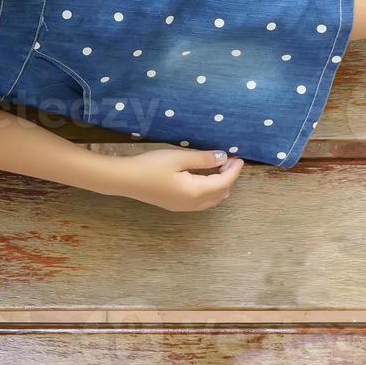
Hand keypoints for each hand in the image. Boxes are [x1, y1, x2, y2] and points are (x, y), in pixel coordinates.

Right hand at [111, 146, 244, 212]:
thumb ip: (203, 159)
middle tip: (230, 160)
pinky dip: (211, 190)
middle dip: (229, 177)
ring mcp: (184, 207)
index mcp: (196, 192)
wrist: (126, 179)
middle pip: (220, 193)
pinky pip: (202, 202)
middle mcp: (193, 204)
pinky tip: (205, 178)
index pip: (223, 182)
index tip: (239, 157)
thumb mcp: (178, 158)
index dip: (233, 170)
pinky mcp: (176, 205)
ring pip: (212, 200)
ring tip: (220, 168)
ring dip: (220, 185)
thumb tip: (223, 157)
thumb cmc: (151, 166)